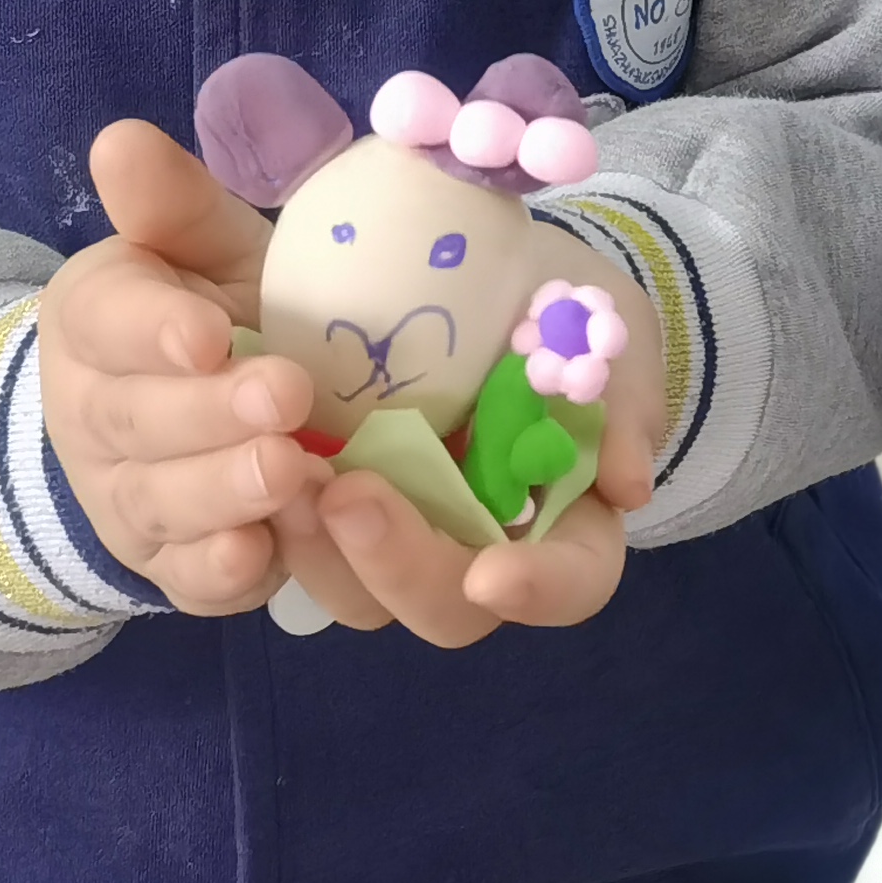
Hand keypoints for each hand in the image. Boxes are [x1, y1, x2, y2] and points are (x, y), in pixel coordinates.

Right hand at [36, 119, 323, 613]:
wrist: (184, 416)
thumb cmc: (212, 311)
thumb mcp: (198, 249)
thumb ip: (169, 204)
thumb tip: (122, 140)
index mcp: (97, 320)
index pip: (107, 318)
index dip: (154, 328)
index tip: (207, 330)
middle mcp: (100, 417)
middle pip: (140, 423)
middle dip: (209, 415)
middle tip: (284, 397)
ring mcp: (134, 502)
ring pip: (166, 509)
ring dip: (225, 493)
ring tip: (291, 472)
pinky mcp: (176, 568)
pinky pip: (192, 583)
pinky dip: (225, 574)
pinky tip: (265, 555)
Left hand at [279, 222, 667, 647]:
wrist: (490, 271)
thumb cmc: (567, 308)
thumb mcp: (612, 332)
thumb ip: (625, 402)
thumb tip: (628, 485)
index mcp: (570, 523)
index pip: (571, 583)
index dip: (539, 590)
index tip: (490, 575)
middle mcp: (486, 551)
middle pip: (450, 610)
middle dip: (398, 564)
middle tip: (350, 496)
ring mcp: (407, 534)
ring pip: (364, 596)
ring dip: (323, 552)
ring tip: (287, 478)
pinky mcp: (339, 506)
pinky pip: (306, 544)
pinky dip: (280, 518)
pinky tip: (254, 464)